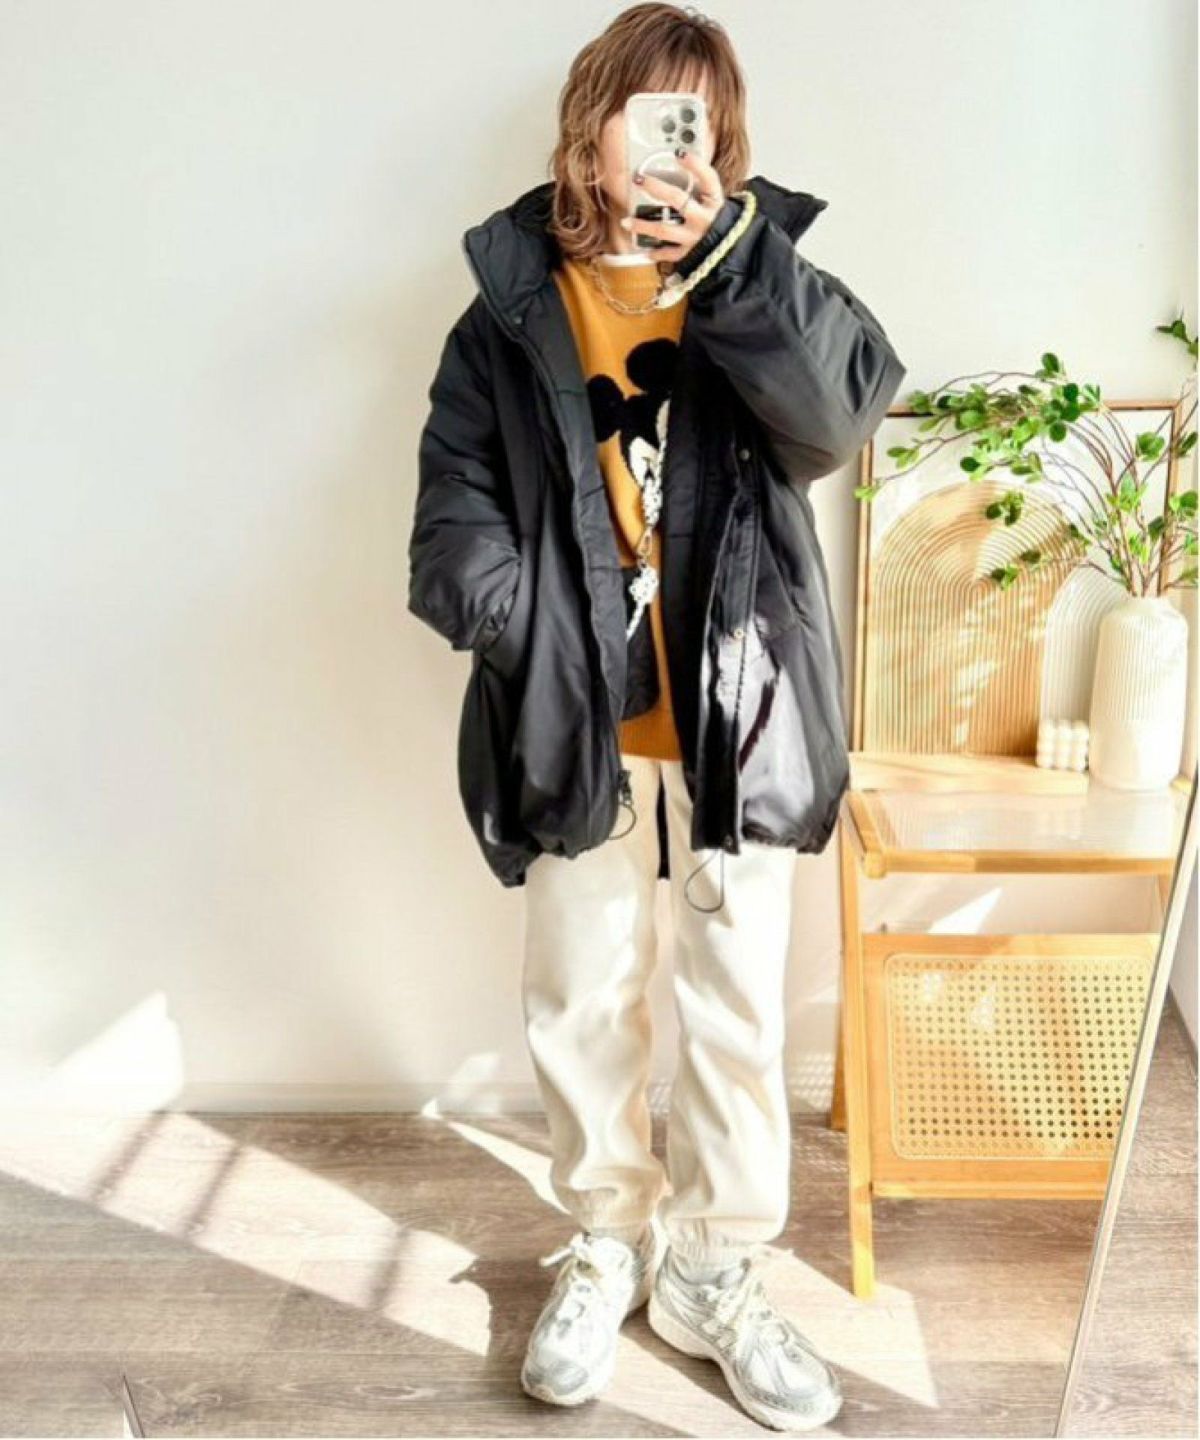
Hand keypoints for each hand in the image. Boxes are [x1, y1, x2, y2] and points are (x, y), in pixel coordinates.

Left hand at [620, 148, 725, 263]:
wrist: (731, 250)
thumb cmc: (719, 222)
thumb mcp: (713, 201)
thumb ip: (699, 187)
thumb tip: (679, 163)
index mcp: (714, 201)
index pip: (707, 178)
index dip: (695, 164)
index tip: (679, 153)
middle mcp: (705, 218)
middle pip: (677, 199)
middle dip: (655, 188)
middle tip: (638, 180)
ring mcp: (696, 237)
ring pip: (665, 229)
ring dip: (643, 225)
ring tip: (626, 221)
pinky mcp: (690, 254)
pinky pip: (669, 254)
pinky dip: (656, 253)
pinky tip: (645, 250)